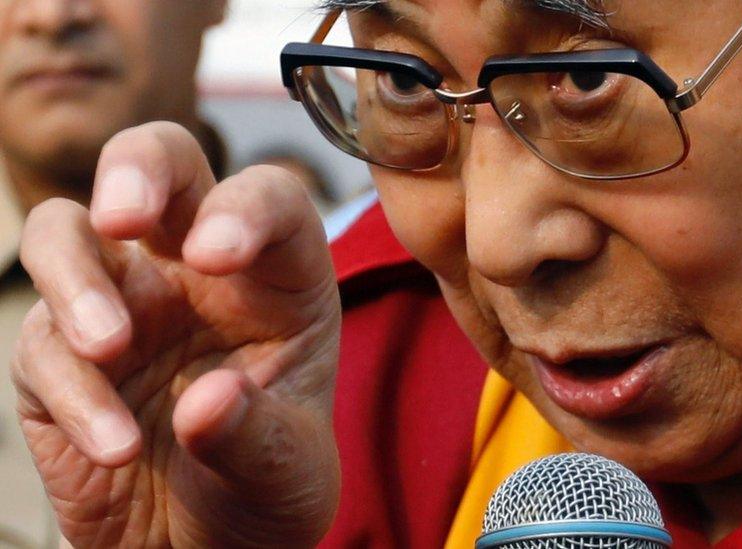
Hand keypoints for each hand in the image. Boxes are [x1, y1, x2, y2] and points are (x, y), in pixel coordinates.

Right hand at [10, 122, 340, 547]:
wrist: (201, 548)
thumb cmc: (266, 489)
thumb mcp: (289, 474)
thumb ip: (258, 438)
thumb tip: (208, 402)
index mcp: (275, 278)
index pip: (268, 200)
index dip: (243, 208)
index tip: (216, 256)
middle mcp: (195, 271)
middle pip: (160, 163)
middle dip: (135, 169)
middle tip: (123, 215)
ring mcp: (122, 303)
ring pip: (67, 231)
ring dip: (75, 278)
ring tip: (110, 347)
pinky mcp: (58, 356)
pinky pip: (40, 344)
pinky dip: (70, 389)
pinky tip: (114, 446)